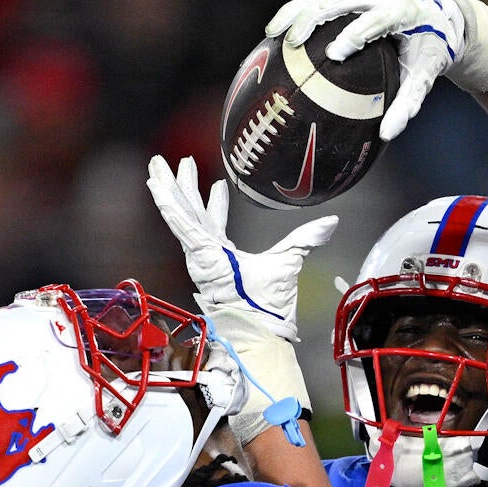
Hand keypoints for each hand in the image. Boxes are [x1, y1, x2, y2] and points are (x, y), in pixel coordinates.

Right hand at [145, 155, 336, 340]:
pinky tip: (159, 189)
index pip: (216, 223)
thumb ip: (306, 238)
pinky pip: (181, 225)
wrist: (261, 321)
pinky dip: (169, 207)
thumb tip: (330, 222)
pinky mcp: (198, 254)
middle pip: (192, 212)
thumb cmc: (270, 302)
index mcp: (226, 255)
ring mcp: (200, 254)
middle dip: (184, 188)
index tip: (218, 186)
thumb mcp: (290, 258)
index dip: (215, 203)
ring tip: (157, 167)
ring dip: (168, 189)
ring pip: (180, 213)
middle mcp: (209, 253)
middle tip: (177, 165)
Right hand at [265, 0, 464, 140]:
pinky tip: (277, 28)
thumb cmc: (427, 50)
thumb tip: (388, 134)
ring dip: (296, 11)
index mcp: (403, 11)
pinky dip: (296, 9)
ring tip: (274, 33)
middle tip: (293, 42)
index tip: (335, 54)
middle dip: (314, 18)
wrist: (435, 18)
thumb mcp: (423, 77)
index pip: (377, 20)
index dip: (356, 35)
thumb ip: (407, 104)